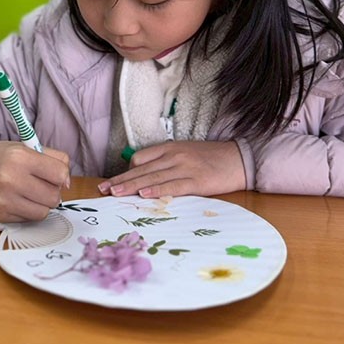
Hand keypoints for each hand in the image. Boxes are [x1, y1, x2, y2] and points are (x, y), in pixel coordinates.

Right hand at [0, 139, 69, 221]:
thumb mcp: (22, 147)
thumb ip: (51, 158)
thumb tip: (67, 182)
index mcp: (20, 156)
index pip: (60, 174)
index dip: (61, 177)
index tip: (55, 176)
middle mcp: (11, 178)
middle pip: (54, 197)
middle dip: (51, 192)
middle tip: (39, 185)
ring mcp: (3, 199)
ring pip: (43, 212)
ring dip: (40, 205)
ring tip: (28, 193)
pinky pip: (26, 220)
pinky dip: (25, 212)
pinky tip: (15, 200)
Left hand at [99, 140, 245, 198]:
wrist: (239, 158)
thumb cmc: (211, 159)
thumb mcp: (185, 154)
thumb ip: (166, 162)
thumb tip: (144, 177)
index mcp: (170, 148)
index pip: (140, 158)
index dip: (125, 172)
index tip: (112, 183)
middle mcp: (174, 155)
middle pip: (141, 169)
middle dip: (121, 180)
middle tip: (103, 190)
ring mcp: (185, 167)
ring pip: (152, 177)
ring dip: (132, 187)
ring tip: (115, 194)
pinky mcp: (197, 180)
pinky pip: (172, 186)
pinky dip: (157, 190)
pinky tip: (145, 195)